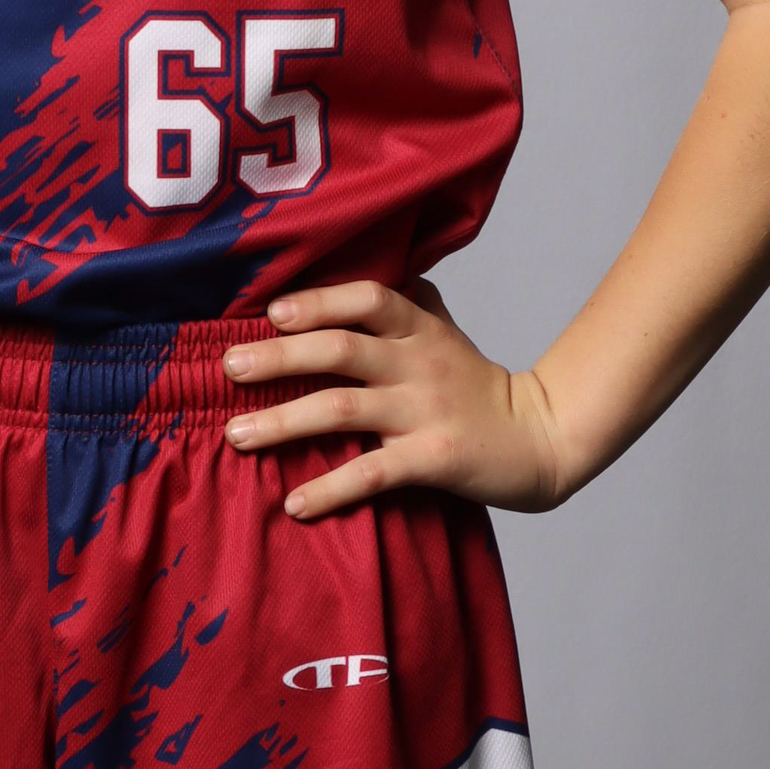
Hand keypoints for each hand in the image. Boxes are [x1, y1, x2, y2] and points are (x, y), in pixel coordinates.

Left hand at [220, 278, 569, 520]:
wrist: (542, 439)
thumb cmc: (479, 385)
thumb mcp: (446, 333)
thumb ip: (410, 302)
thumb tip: (381, 264)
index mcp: (418, 328)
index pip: (366, 299)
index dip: (317, 301)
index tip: (270, 313)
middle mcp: (418, 363)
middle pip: (340, 349)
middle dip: (279, 357)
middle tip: (228, 368)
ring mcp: (425, 411)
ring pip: (342, 409)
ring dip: (283, 422)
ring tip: (237, 435)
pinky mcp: (434, 460)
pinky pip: (372, 473)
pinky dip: (329, 489)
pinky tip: (293, 504)